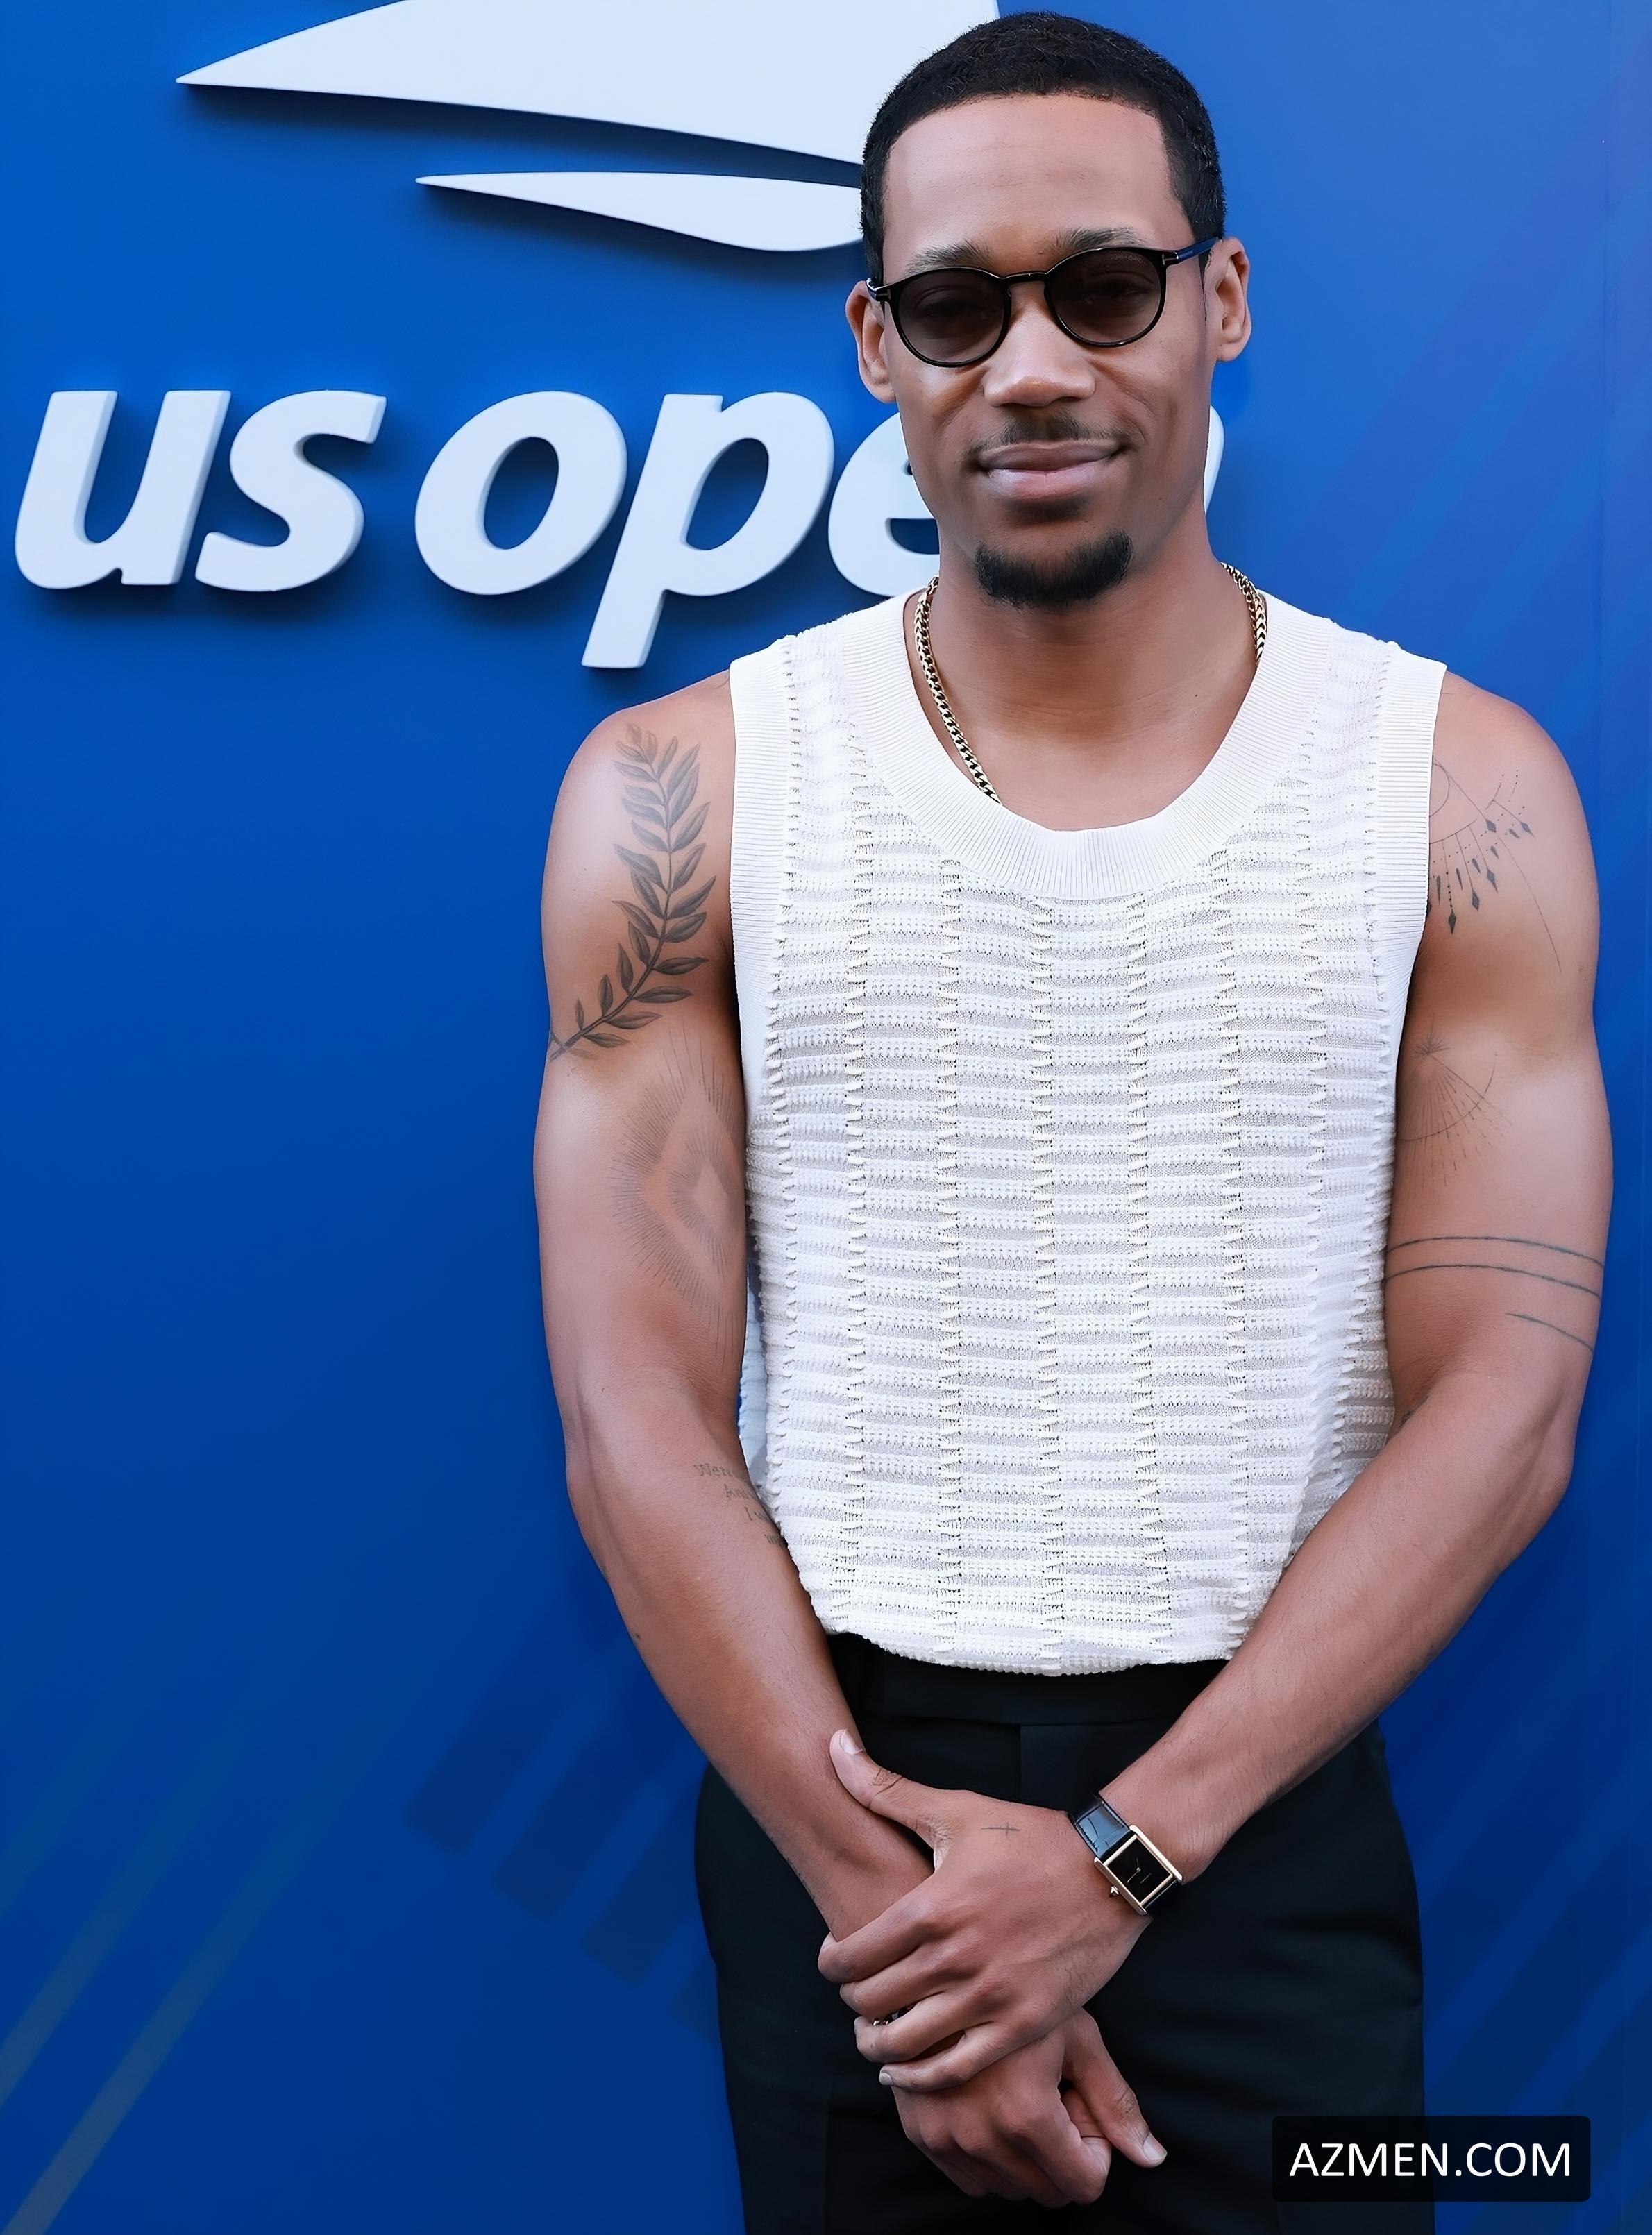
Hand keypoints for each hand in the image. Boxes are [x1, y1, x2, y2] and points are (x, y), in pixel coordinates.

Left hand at [819, 1730, 1148, 2088]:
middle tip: (856, 1994)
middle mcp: (955, 1959)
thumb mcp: (956, 1809)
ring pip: (905, 2045)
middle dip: (854, 2000)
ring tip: (873, 2034)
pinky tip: (905, 2069)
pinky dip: (921, 2078)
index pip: (851, 1955)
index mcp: (931, 1908)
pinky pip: (955, 2070)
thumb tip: (833, 1747)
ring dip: (877, 2044)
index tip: (833, 1960)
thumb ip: (885, 1787)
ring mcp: (989, 1998)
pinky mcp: (1022, 2026)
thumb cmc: (1030, 1836)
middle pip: (872, 2002)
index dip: (831, 1963)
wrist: (1110, 1869)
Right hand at [892, 2009, 1166, 2204]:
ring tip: (1016, 2091)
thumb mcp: (1077, 2036)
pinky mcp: (921, 2135)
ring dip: (1024, 2155)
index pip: (1084, 2184)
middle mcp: (982, 2138)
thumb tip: (1153, 2158)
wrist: (938, 1969)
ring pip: (1009, 2189)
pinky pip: (971, 2179)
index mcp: (1027, 2115)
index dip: (1094, 2146)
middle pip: (1049, 2193)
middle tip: (1050, 2092)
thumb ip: (1115, 2102)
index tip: (1078, 2099)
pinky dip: (988, 2154)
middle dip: (1061, 2152)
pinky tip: (987, 2102)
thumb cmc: (1017, 1992)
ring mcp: (946, 2139)